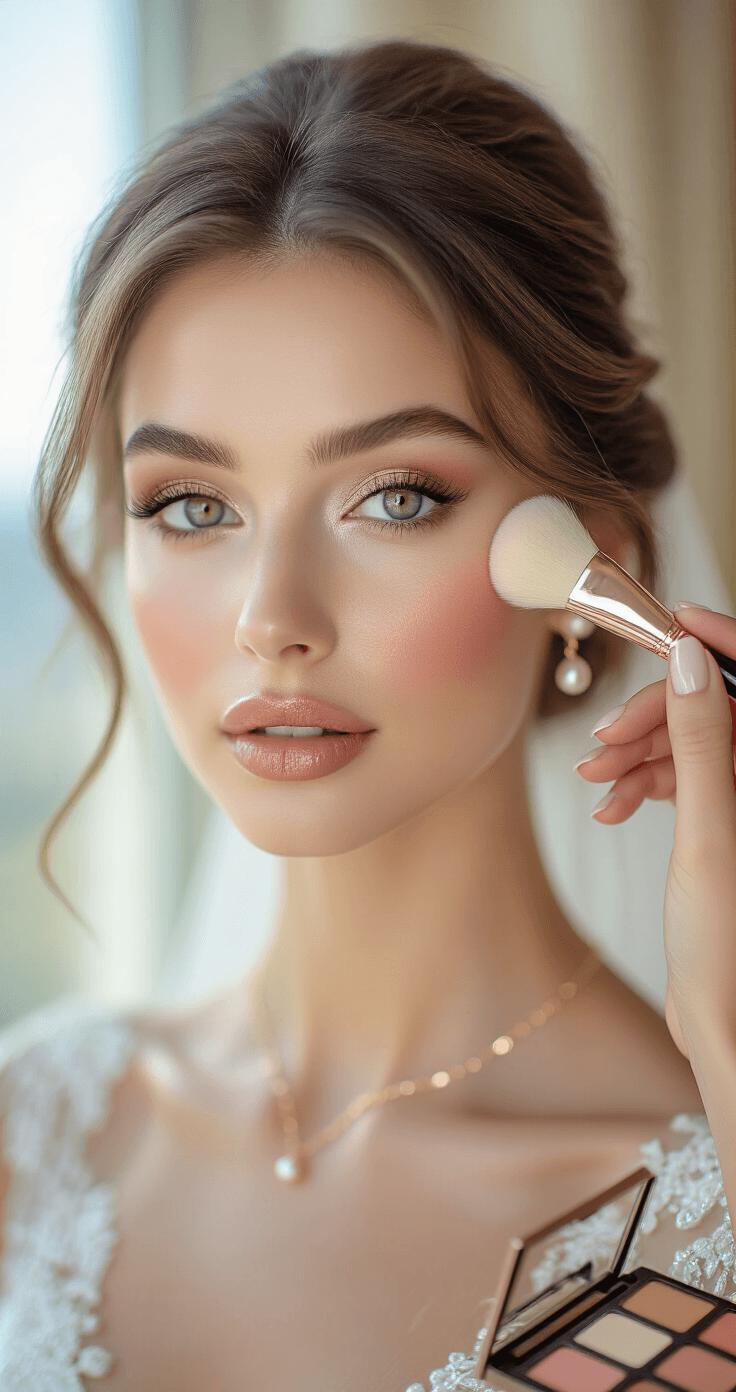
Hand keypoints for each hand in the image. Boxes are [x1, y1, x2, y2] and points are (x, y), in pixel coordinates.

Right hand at [574, 603, 735, 1055]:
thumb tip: (691, 659)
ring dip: (641, 754)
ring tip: (596, 781)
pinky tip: (611, 803)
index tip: (670, 621)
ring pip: (695, 745)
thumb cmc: (726, 946)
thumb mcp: (708, 832)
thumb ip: (703, 741)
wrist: (722, 1020)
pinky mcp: (725, 825)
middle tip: (603, 742)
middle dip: (656, 716)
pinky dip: (646, 784)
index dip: (717, 643)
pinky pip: (687, 780)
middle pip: (716, 710)